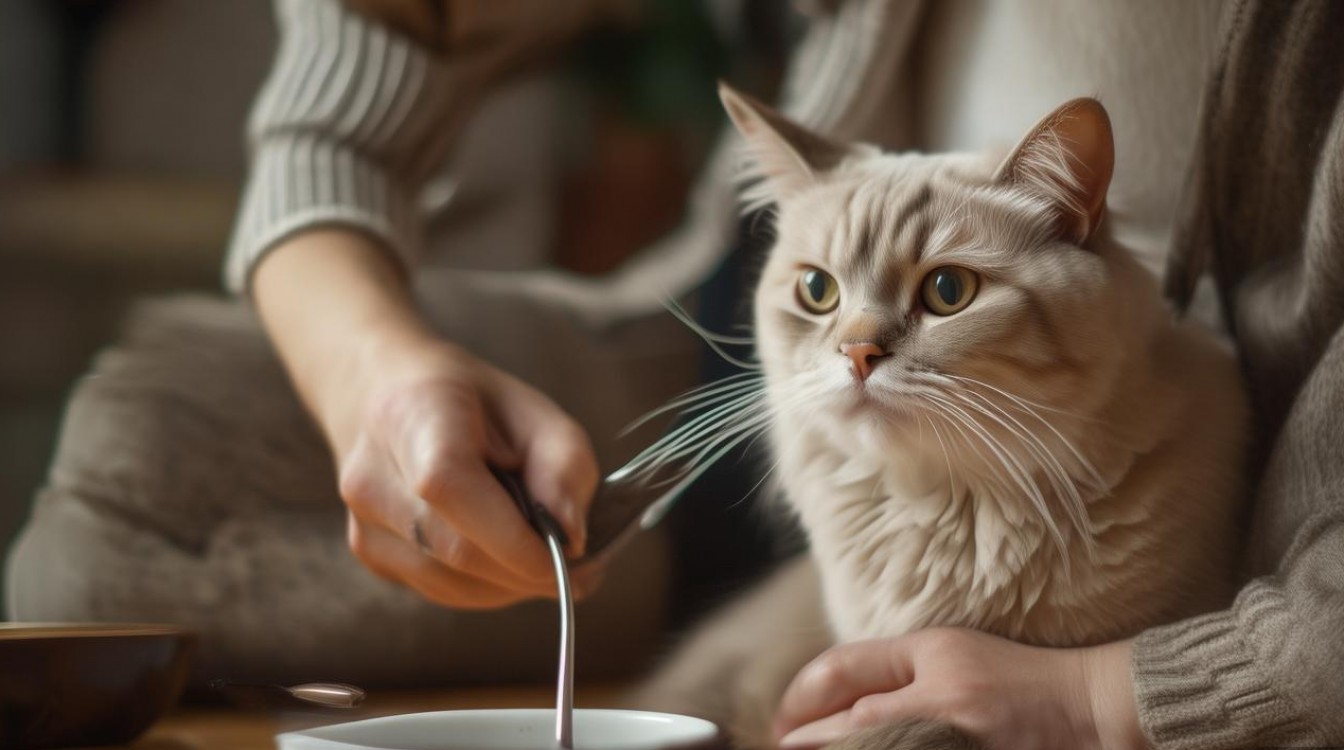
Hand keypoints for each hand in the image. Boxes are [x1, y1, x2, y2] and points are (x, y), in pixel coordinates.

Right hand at [337, 339, 603, 608]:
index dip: (513, 537)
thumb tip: (571, 537)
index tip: (571, 556)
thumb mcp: (537, 413)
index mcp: (411, 418)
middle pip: (454, 550)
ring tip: (544, 557)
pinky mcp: (370, 554)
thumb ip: (564, 467)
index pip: (450, 489)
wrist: (393, 398)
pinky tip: (507, 560)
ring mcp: (362, 521)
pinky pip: (439, 590)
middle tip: (579, 569)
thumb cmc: (475, 406)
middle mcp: (371, 475)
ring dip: (510, 584)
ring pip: (449, 583)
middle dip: (526, 570)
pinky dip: (486, 587)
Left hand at [773, 628, 1145, 749]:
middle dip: (812, 739)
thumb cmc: (1023, 680)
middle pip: (855, 721)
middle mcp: (943, 691)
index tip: (786, 720)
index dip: (805, 694)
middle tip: (785, 749)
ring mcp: (960, 733)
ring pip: (876, 743)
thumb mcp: (955, 656)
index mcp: (934, 651)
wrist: (1094, 706)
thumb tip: (840, 701)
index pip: (847, 667)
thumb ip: (901, 672)